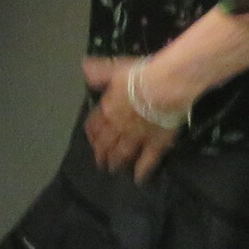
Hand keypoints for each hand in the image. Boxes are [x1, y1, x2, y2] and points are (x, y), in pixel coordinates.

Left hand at [82, 55, 180, 183]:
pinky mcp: (156, 144)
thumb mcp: (115, 68)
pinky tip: (139, 180)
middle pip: (106, 144)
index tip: (93, 139)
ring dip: (116, 163)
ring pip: (122, 154)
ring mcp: (136, 138)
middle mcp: (118, 128)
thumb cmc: (140, 75)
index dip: (92, 133)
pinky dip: (142, 171)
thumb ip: (99, 71)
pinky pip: (147, 161)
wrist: (165, 87)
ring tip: (113, 170)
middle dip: (101, 154)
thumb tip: (84, 68)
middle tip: (100, 162)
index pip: (94, 125)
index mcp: (107, 110)